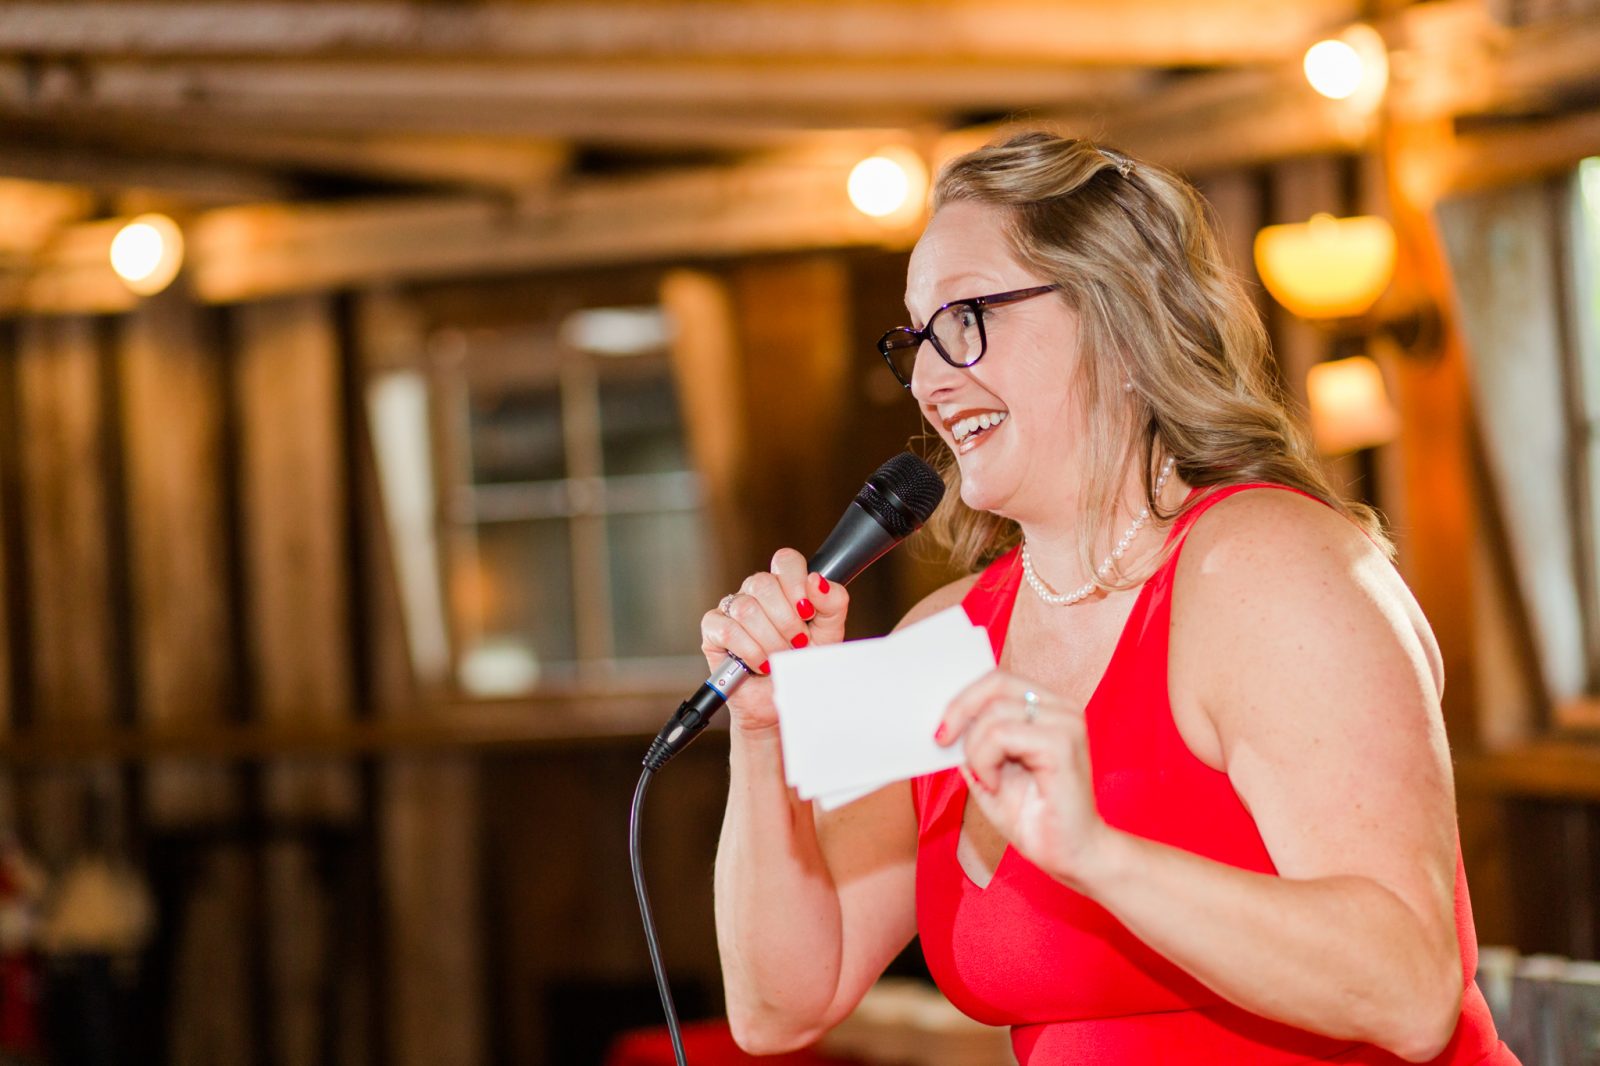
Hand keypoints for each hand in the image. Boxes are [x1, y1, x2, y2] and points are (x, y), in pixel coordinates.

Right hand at [700, 548, 848, 733]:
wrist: (781, 701)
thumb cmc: (802, 664)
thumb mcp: (829, 634)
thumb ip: (833, 603)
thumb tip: (817, 580)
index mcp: (783, 585)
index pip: (785, 560)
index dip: (796, 583)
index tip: (807, 612)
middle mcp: (755, 592)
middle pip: (763, 583)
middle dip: (786, 622)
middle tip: (797, 644)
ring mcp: (732, 608)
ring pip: (746, 609)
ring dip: (769, 641)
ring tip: (778, 658)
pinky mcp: (713, 629)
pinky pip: (728, 630)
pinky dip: (749, 651)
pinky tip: (760, 663)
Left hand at [935, 671, 1109, 886]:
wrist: (1071, 855)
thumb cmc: (1034, 817)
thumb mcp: (989, 773)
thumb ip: (973, 744)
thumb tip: (944, 721)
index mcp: (1048, 709)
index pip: (998, 680)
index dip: (963, 697)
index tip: (940, 729)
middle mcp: (1061, 709)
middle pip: (996, 682)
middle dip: (959, 711)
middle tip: (942, 742)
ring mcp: (1066, 723)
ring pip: (994, 711)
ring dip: (976, 749)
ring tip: (988, 779)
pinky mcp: (1063, 745)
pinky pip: (1002, 735)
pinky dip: (987, 761)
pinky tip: (996, 784)